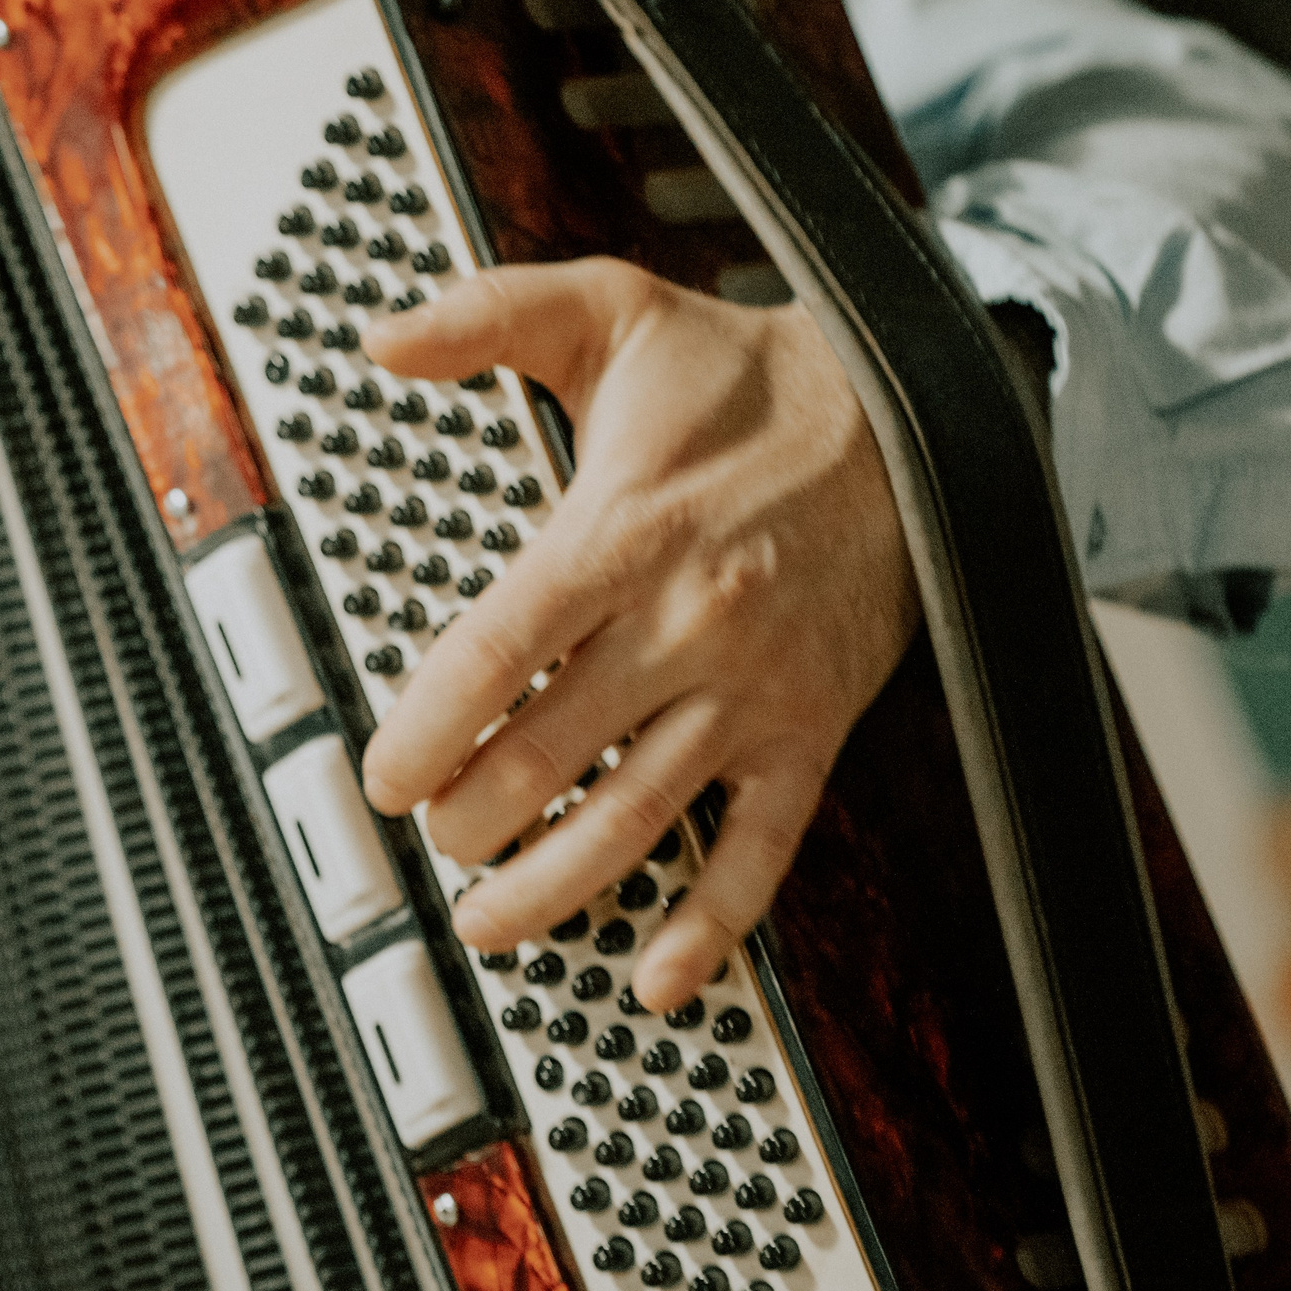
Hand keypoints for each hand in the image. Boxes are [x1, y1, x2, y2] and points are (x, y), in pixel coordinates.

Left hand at [359, 260, 917, 1009]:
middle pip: (553, 753)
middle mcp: (687, 623)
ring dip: (554, 886)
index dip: (429, 728)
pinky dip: (713, 924)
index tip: (384, 777)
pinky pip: (763, 848)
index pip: (501, 651)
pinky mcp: (810, 731)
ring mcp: (753, 690)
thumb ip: (488, 316)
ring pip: (639, 818)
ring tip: (487, 921)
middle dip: (474, 815)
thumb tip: (381, 338)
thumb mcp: (611, 313)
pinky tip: (657, 977)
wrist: (909, 415)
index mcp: (622, 534)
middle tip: (432, 835)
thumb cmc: (742, 378)